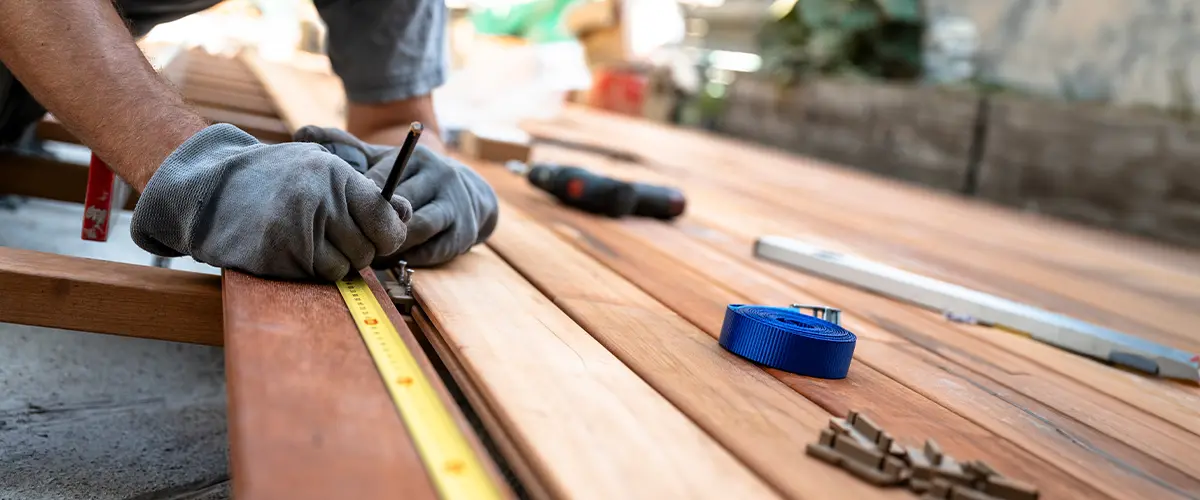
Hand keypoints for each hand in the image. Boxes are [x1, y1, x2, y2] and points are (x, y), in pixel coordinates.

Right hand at [129, 123, 411, 280]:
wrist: (210, 188)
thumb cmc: (275, 178)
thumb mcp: (321, 167)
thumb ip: (365, 192)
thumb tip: (406, 214)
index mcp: (335, 176)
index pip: (385, 218)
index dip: (389, 233)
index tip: (380, 235)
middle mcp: (319, 203)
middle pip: (367, 249)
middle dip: (358, 249)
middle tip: (333, 235)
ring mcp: (296, 232)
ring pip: (344, 268)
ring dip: (334, 262)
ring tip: (308, 239)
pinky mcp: (277, 258)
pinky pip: (316, 277)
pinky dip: (311, 270)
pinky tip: (291, 249)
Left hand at [293, 126, 498, 266]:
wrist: (471, 198)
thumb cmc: (413, 180)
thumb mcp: (385, 161)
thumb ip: (348, 149)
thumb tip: (302, 131)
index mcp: (419, 158)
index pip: (383, 181)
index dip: (358, 202)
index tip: (338, 215)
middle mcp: (441, 177)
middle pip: (400, 206)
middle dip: (372, 226)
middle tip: (346, 241)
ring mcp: (456, 206)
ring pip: (415, 229)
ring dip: (390, 244)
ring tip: (367, 252)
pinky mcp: (463, 234)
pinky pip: (429, 251)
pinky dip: (407, 259)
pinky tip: (390, 260)